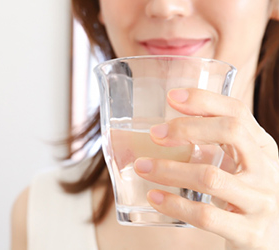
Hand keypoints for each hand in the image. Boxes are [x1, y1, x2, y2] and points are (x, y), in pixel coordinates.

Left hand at [134, 88, 278, 249]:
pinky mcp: (250, 233)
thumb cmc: (246, 194)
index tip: (172, 97)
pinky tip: (153, 196)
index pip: (237, 111)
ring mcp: (261, 202)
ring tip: (142, 166)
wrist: (271, 239)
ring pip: (210, 177)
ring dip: (169, 169)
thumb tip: (169, 124)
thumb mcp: (241, 164)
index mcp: (262, 147)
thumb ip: (220, 143)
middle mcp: (268, 170)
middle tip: (155, 134)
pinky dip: (174, 204)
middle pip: (231, 132)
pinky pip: (206, 215)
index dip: (204, 100)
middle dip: (187, 129)